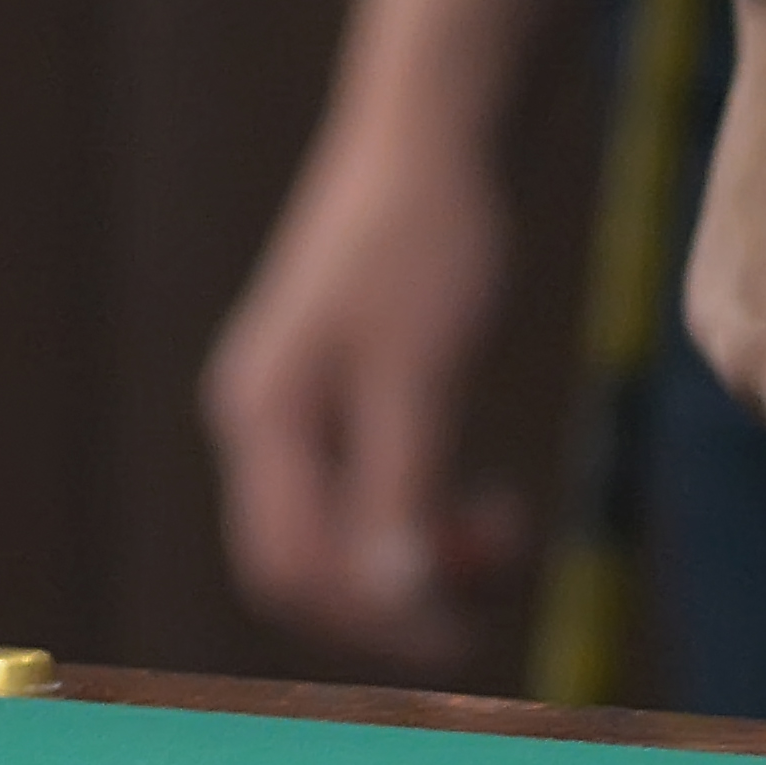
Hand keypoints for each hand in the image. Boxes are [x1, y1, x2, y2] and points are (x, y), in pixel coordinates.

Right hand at [204, 117, 531, 668]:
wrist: (438, 133)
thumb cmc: (432, 240)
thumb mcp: (425, 373)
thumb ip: (402, 487)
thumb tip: (393, 597)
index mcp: (263, 419)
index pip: (289, 571)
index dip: (374, 622)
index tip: (467, 631)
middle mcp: (262, 421)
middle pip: (305, 566)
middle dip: (395, 596)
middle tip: (496, 583)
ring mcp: (296, 405)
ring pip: (340, 534)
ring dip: (418, 561)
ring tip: (503, 534)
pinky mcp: (341, 389)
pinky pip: (366, 492)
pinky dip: (424, 516)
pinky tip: (484, 501)